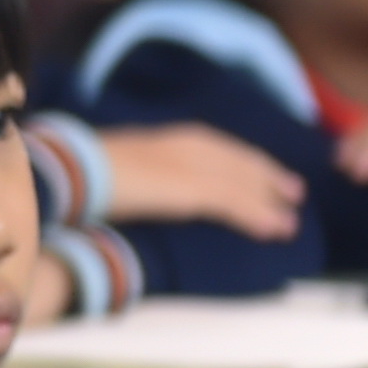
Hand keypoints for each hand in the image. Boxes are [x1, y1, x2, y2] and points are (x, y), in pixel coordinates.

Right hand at [90, 122, 305, 239]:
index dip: (244, 161)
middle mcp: (185, 146)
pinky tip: (275, 229)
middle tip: (294, 193)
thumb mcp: (120, 170)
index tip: (264, 172)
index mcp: (167, 138)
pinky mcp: (193, 189)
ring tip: (291, 223)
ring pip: (242, 183)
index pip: (217, 146)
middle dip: (268, 176)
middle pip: (238, 161)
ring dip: (269, 203)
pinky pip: (235, 204)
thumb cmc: (86, 175)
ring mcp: (191, 166)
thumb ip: (142, 176)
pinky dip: (258, 216)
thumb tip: (146, 191)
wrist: (73, 172)